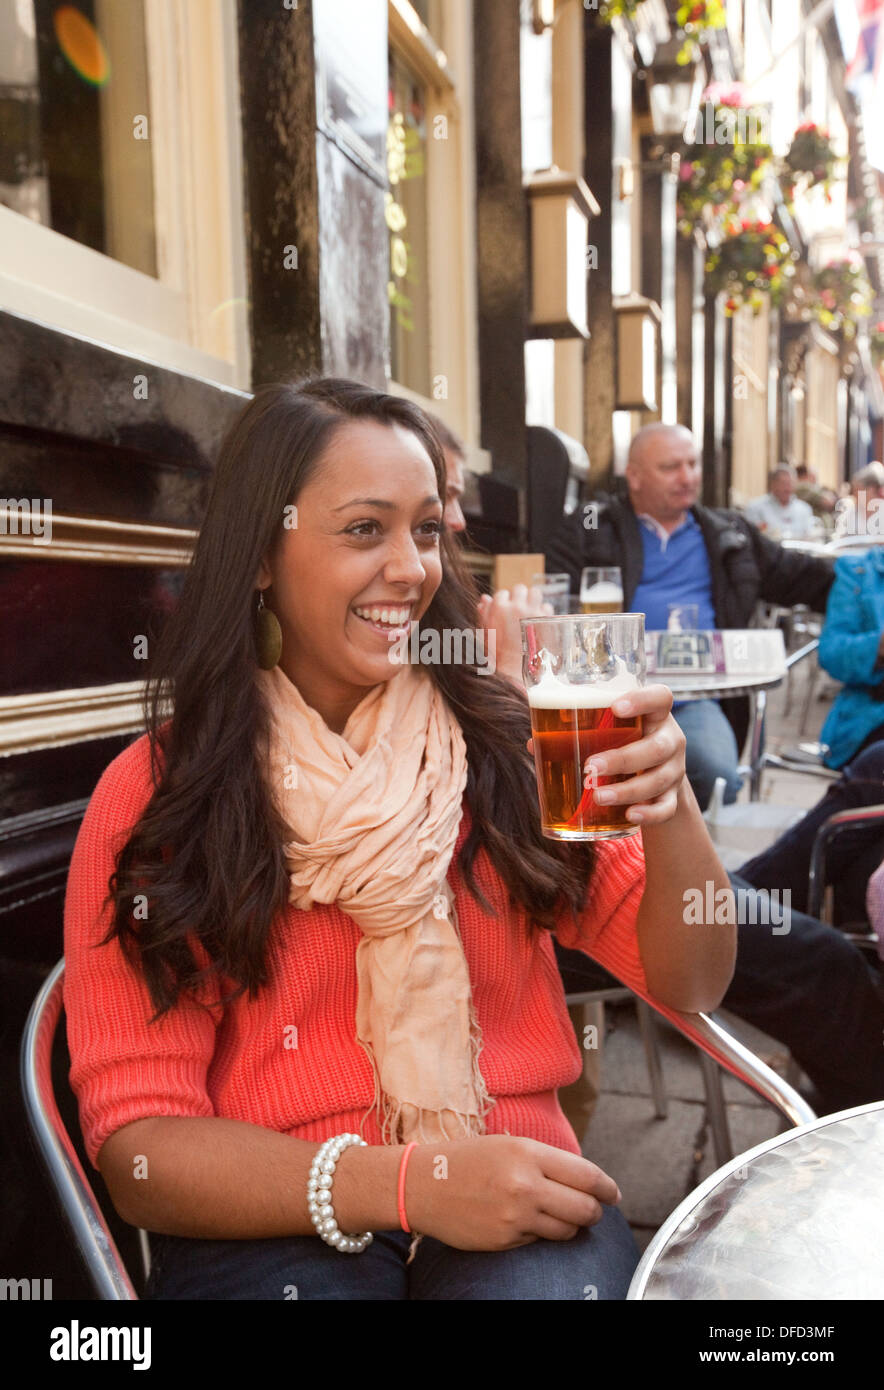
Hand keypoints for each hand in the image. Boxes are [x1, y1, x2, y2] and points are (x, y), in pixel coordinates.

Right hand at [406, 1134, 620, 1251]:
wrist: (422, 1184)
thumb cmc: (468, 1159)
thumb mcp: (509, 1146)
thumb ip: (547, 1162)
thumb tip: (586, 1182)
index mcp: (528, 1153)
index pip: (587, 1176)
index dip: (607, 1188)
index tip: (614, 1194)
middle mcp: (525, 1185)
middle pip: (585, 1209)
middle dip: (595, 1212)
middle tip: (593, 1210)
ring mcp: (515, 1217)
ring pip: (567, 1230)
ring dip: (571, 1226)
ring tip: (560, 1216)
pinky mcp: (505, 1241)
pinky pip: (539, 1242)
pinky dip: (541, 1233)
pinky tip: (526, 1221)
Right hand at [477, 585, 554, 683]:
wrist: (516, 671)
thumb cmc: (498, 655)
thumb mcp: (486, 634)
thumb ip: (484, 614)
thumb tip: (484, 599)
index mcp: (499, 609)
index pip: (502, 593)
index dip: (504, 601)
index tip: (505, 609)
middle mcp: (516, 606)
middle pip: (519, 588)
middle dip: (519, 597)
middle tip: (519, 608)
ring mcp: (533, 612)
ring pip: (535, 592)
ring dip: (533, 599)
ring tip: (531, 610)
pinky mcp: (546, 619)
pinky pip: (547, 606)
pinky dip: (544, 612)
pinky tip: (539, 621)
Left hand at [526, 683, 685, 825]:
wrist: (657, 776)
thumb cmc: (625, 743)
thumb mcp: (611, 732)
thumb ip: (577, 733)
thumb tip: (534, 744)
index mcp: (655, 715)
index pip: (661, 697)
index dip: (643, 699)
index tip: (616, 706)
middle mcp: (670, 740)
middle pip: (658, 747)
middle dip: (623, 758)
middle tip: (590, 767)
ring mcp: (675, 769)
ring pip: (658, 779)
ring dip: (627, 790)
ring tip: (598, 796)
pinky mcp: (673, 796)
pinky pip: (667, 808)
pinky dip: (649, 814)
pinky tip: (630, 815)